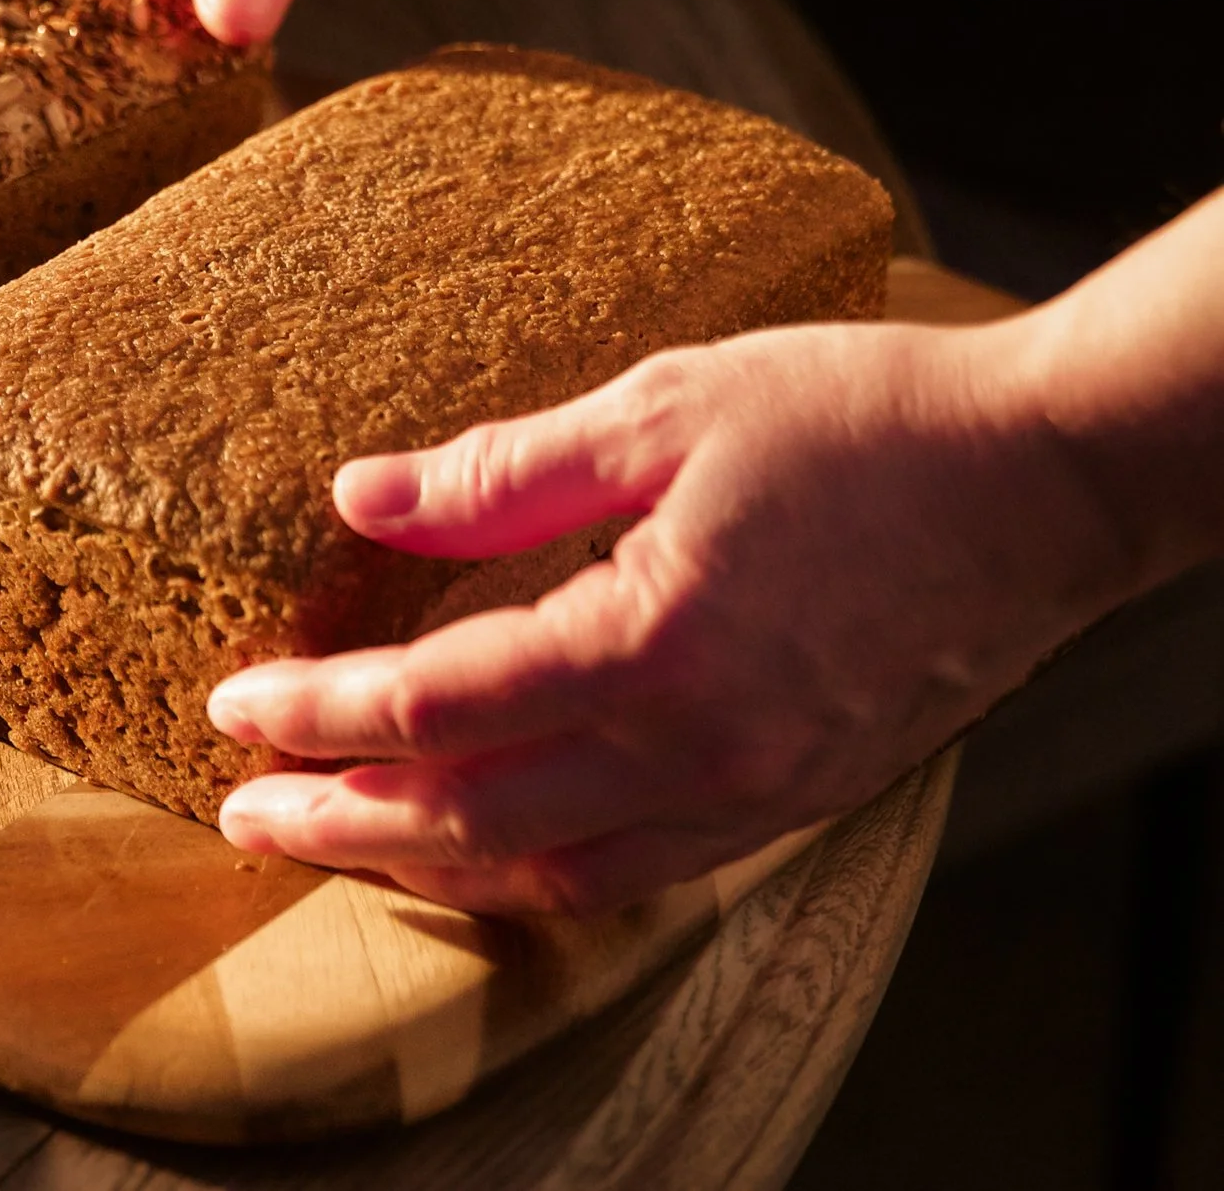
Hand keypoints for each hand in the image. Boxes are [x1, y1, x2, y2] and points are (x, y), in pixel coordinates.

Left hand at [203, 317, 1140, 916]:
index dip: (319, 712)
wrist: (1050, 478)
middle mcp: (700, 749)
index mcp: (652, 643)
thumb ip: (500, 473)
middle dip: (343, 824)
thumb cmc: (865, 419)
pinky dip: (538, 876)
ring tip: (341, 843)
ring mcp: (753, 793)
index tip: (234, 707)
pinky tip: (487, 849)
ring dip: (430, 870)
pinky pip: (638, 876)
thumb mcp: (664, 408)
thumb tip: (359, 500)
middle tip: (245, 811)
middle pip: (473, 823)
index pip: (436, 706)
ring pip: (552, 876)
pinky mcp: (794, 801)